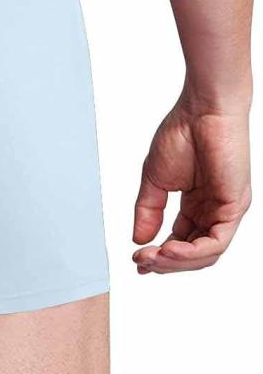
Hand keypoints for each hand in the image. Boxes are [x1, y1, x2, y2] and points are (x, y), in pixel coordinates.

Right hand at [133, 97, 251, 273]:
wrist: (202, 110)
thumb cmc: (182, 133)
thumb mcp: (154, 180)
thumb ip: (147, 210)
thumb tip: (138, 239)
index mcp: (197, 204)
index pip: (181, 241)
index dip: (160, 256)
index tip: (138, 263)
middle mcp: (214, 210)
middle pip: (194, 254)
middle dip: (165, 263)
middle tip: (141, 262)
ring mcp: (226, 210)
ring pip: (206, 254)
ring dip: (176, 261)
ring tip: (151, 258)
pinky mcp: (235, 206)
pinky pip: (217, 241)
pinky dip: (192, 252)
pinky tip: (169, 249)